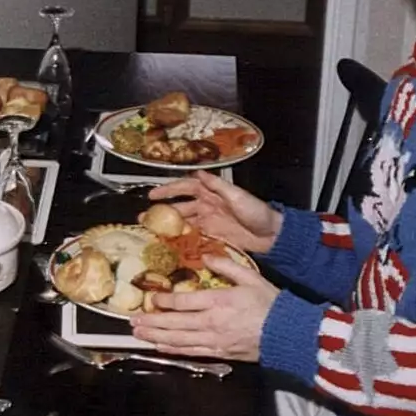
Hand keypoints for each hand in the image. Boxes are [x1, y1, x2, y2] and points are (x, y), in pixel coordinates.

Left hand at [130, 252, 276, 360]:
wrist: (288, 333)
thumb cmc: (271, 304)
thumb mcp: (251, 277)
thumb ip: (226, 265)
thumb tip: (206, 255)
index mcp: (218, 301)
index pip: (183, 301)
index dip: (164, 300)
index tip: (151, 299)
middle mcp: (211, 322)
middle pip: (174, 323)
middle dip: (151, 322)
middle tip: (132, 320)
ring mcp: (214, 340)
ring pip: (178, 340)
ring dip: (156, 337)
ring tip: (138, 334)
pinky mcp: (219, 353)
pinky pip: (191, 352)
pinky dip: (172, 350)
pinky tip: (160, 348)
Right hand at [147, 171, 281, 252]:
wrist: (271, 235)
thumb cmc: (258, 212)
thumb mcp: (238, 196)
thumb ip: (218, 185)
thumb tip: (200, 173)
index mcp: (212, 193)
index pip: (185, 188)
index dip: (169, 190)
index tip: (152, 195)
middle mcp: (207, 205)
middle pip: (180, 206)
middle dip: (162, 210)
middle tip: (144, 216)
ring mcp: (209, 221)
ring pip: (183, 221)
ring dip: (168, 225)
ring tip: (152, 230)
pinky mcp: (213, 235)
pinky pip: (193, 235)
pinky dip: (181, 237)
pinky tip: (169, 242)